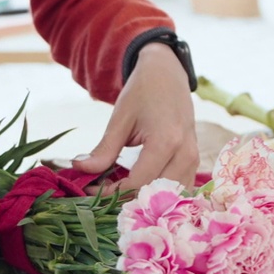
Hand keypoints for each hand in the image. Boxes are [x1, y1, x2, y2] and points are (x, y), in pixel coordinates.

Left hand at [73, 43, 197, 189]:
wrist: (167, 73)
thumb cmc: (143, 92)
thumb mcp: (120, 119)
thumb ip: (104, 150)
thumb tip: (80, 169)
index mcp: (166, 142)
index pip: (138, 183)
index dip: (112, 193)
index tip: (91, 190)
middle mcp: (185, 154)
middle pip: (155, 195)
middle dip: (127, 200)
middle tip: (101, 195)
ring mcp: (193, 159)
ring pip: (169, 197)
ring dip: (143, 199)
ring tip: (117, 192)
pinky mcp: (194, 162)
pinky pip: (178, 190)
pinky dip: (158, 195)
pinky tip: (137, 189)